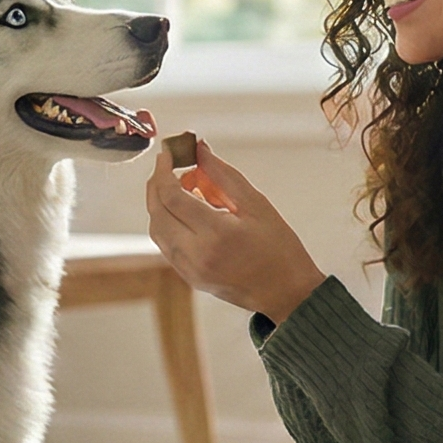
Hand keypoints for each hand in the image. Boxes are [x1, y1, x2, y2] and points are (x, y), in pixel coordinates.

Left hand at [142, 128, 326, 322]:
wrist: (286, 293)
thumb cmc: (279, 248)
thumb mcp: (256, 204)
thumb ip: (224, 175)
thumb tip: (200, 149)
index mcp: (216, 234)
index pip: (171, 196)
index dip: (163, 171)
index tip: (167, 154)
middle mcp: (197, 254)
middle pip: (157, 213)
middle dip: (156, 184)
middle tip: (168, 167)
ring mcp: (190, 269)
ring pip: (157, 230)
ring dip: (159, 205)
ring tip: (181, 188)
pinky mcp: (190, 278)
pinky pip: (166, 246)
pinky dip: (167, 224)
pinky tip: (186, 212)